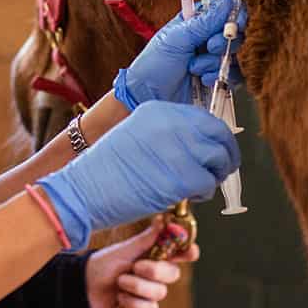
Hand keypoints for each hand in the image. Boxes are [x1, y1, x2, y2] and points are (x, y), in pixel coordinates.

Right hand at [37, 101, 238, 248]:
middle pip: (219, 134)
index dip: (215, 137)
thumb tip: (196, 144)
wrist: (82, 192)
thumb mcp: (134, 135)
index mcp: (158, 110)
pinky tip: (188, 196)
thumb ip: (165, 134)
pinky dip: (204, 193)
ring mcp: (178, 149)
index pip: (204, 118)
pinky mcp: (182, 178)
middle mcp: (171, 124)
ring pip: (219, 159)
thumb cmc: (104, 171)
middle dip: (225, 154)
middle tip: (221, 169)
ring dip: (214, 175)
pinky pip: (209, 184)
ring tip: (198, 185)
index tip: (216, 149)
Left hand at [85, 217, 198, 307]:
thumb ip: (146, 238)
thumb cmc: (105, 264)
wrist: (84, 286)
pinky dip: (131, 302)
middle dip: (154, 270)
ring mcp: (150, 295)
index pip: (180, 255)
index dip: (188, 252)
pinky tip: (119, 298)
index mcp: (155, 257)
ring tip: (119, 282)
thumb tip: (163, 219)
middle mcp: (156, 276)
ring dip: (136, 286)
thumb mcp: (125, 249)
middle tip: (135, 266)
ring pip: (159, 292)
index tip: (190, 251)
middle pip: (173, 274)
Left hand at [114, 0, 247, 109]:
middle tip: (208, 47)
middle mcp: (205, 38)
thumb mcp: (178, 38)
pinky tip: (201, 79)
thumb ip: (205, 22)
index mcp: (194, 22)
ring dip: (215, 61)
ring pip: (233, 54)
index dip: (233, 14)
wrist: (148, 97)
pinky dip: (218, 76)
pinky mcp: (216, 78)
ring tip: (194, 68)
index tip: (236, 23)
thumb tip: (229, 3)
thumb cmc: (155, 64)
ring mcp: (211, 58)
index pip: (223, 10)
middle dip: (223, 41)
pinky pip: (232, 74)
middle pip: (233, 32)